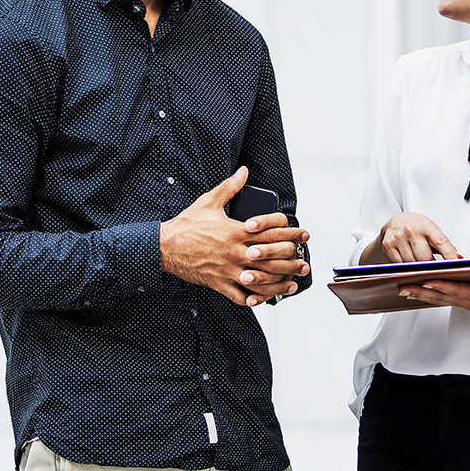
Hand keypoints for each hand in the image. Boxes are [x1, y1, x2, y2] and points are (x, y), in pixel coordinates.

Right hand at [159, 167, 310, 306]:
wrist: (165, 247)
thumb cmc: (187, 225)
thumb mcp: (209, 201)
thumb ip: (230, 187)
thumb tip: (244, 171)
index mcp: (237, 231)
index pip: (272, 231)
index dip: (291, 232)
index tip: (300, 235)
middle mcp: (236, 252)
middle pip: (273, 257)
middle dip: (292, 259)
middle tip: (303, 260)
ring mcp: (228, 270)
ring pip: (261, 280)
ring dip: (280, 283)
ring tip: (293, 283)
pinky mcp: (219, 283)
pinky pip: (240, 296)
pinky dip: (254, 299)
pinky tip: (263, 298)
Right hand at [360, 212, 459, 264]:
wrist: (394, 223)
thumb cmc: (416, 228)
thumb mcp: (432, 231)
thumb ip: (445, 245)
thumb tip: (459, 259)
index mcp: (426, 226)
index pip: (441, 242)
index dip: (449, 255)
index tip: (456, 265)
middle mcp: (411, 230)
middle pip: (425, 258)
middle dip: (431, 266)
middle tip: (434, 269)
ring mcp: (398, 238)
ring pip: (412, 264)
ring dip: (418, 268)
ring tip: (419, 264)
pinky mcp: (388, 246)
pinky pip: (400, 265)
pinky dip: (406, 268)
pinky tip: (408, 262)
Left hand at [397, 274, 469, 329]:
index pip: (455, 290)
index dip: (440, 286)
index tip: (425, 281)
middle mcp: (468, 300)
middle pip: (440, 296)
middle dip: (421, 292)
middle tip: (401, 289)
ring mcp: (465, 302)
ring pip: (439, 299)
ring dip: (421, 295)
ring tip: (403, 291)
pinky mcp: (466, 301)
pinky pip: (444, 299)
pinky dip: (431, 295)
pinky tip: (421, 292)